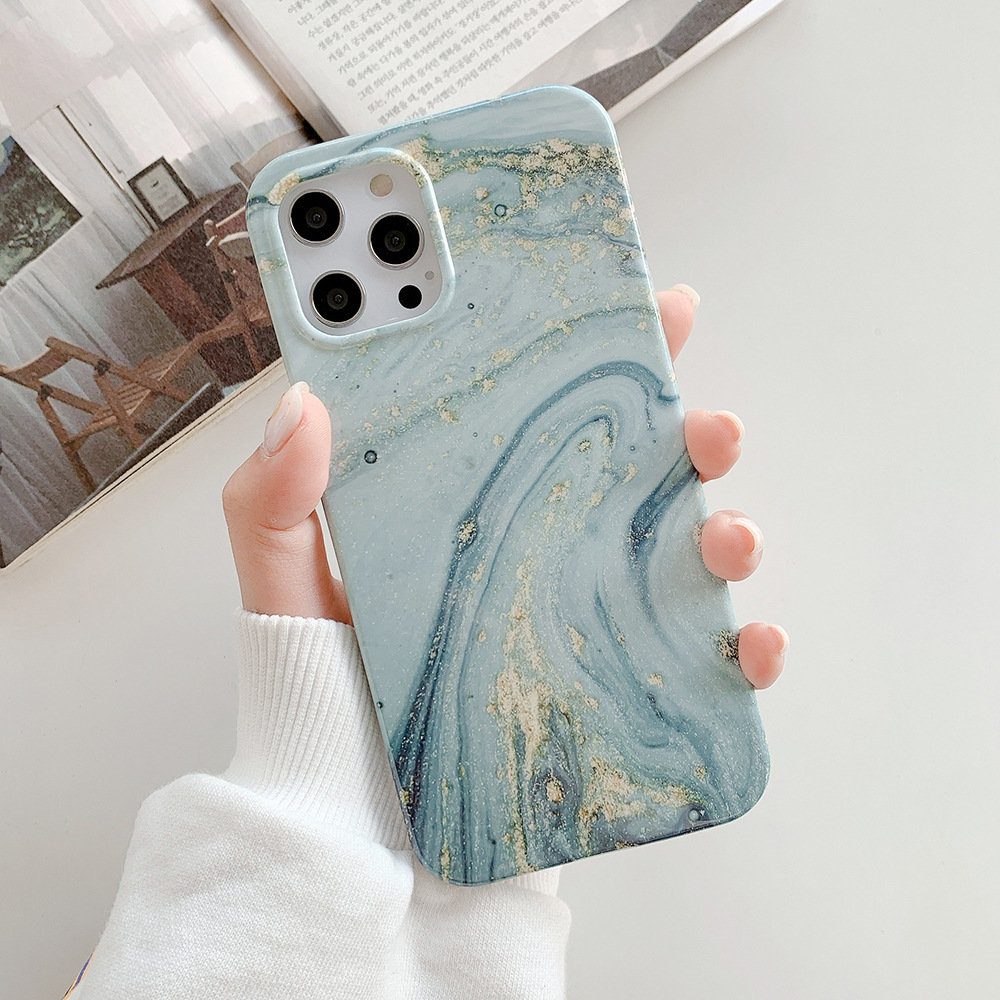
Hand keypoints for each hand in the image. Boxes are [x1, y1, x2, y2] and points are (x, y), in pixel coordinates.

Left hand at [222, 285, 786, 687]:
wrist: (352, 814)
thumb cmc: (322, 690)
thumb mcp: (283, 584)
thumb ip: (272, 498)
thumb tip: (304, 401)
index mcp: (482, 505)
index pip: (553, 412)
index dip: (610, 354)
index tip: (656, 308)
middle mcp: (547, 552)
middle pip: (643, 475)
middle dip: (694, 438)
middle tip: (706, 429)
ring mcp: (585, 621)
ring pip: (685, 559)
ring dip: (731, 535)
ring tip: (728, 537)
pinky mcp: (613, 696)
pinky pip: (699, 667)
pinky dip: (741, 653)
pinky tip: (746, 644)